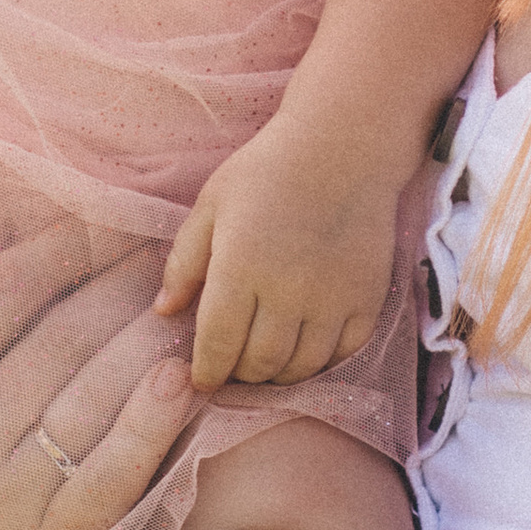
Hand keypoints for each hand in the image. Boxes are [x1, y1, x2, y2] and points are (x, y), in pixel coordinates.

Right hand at [0, 225, 202, 529]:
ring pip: (88, 403)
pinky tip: (185, 382)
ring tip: (184, 308)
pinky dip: (153, 424)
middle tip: (163, 256)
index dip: (57, 252)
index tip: (102, 223)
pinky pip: (114, 475)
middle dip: (116, 289)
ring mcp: (0, 510)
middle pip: (53, 344)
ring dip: (147, 344)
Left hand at [157, 112, 403, 391]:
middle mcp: (287, 291)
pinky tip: (306, 351)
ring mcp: (332, 299)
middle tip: (234, 370)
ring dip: (279, 375)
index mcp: (240, 267)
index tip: (201, 380)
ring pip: (301, 366)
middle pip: (259, 364)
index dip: (207, 372)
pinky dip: (322, 363)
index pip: (218, 344)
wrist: (343, 148)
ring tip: (266, 365)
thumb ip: (184, 262)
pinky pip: (343, 354)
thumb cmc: (267, 172)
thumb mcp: (211, 206)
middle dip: (240, 375)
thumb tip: (163, 312)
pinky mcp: (367, 298)